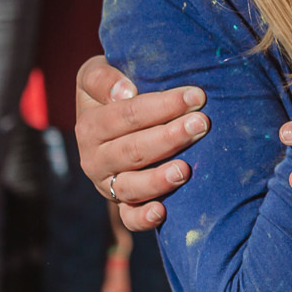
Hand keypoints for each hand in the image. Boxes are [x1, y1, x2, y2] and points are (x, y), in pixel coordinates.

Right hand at [74, 55, 207, 231]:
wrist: (112, 114)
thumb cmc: (115, 88)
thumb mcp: (97, 73)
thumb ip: (103, 78)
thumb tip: (124, 92)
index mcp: (89, 126)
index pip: (126, 115)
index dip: (161, 106)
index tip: (196, 95)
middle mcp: (94, 159)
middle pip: (133, 150)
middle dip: (170, 136)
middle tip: (202, 123)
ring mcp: (107, 185)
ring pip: (131, 186)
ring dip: (159, 179)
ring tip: (185, 169)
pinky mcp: (121, 205)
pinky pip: (129, 217)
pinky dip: (143, 219)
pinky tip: (162, 212)